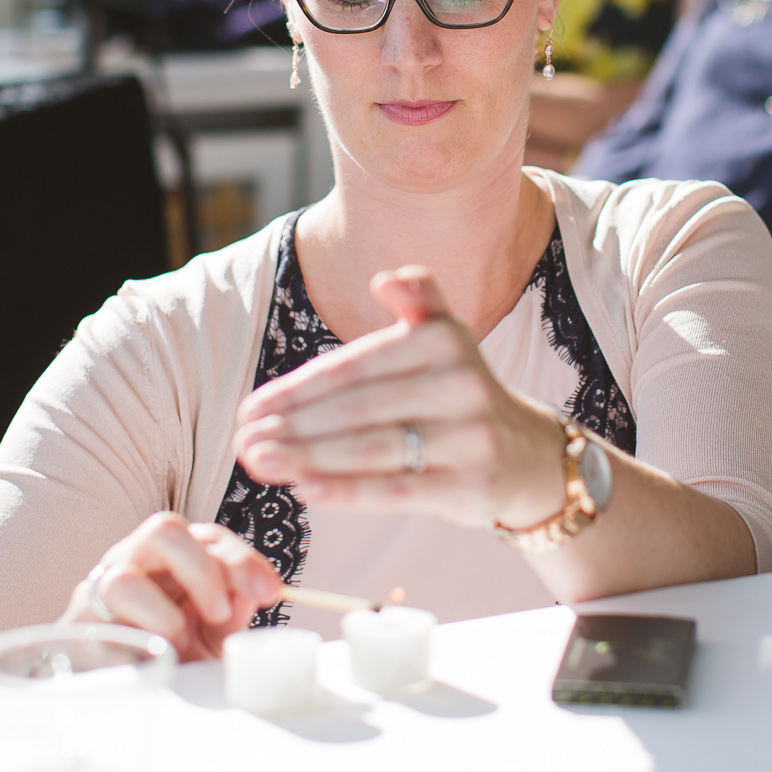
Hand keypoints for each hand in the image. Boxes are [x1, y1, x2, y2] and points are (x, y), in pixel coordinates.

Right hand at [62, 514, 281, 660]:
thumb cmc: (168, 659)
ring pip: (124, 575)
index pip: (209, 537)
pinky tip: (148, 659)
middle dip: (202, 569)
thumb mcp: (209, 640)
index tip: (270, 591)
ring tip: (175, 644)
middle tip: (220, 613)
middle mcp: (136, 562)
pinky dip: (133, 643)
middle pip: (164, 529)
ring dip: (163, 616)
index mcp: (175, 559)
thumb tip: (245, 596)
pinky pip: (99, 626)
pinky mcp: (76, 626)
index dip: (242, 559)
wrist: (116, 696)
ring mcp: (101, 590)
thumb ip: (228, 618)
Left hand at [233, 266, 568, 528]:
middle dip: (293, 426)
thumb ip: (418, 299)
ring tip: (260, 463)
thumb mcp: (447, 337)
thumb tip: (385, 280)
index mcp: (443, 340)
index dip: (298, 389)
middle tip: (244, 441)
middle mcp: (461, 385)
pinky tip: (305, 490)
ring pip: (373, 449)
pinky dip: (347, 491)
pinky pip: (399, 490)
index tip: (252, 408)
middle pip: (358, 409)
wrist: (528, 455)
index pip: (355, 367)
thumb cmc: (460, 394)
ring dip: (309, 458)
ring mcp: (470, 437)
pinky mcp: (472, 486)